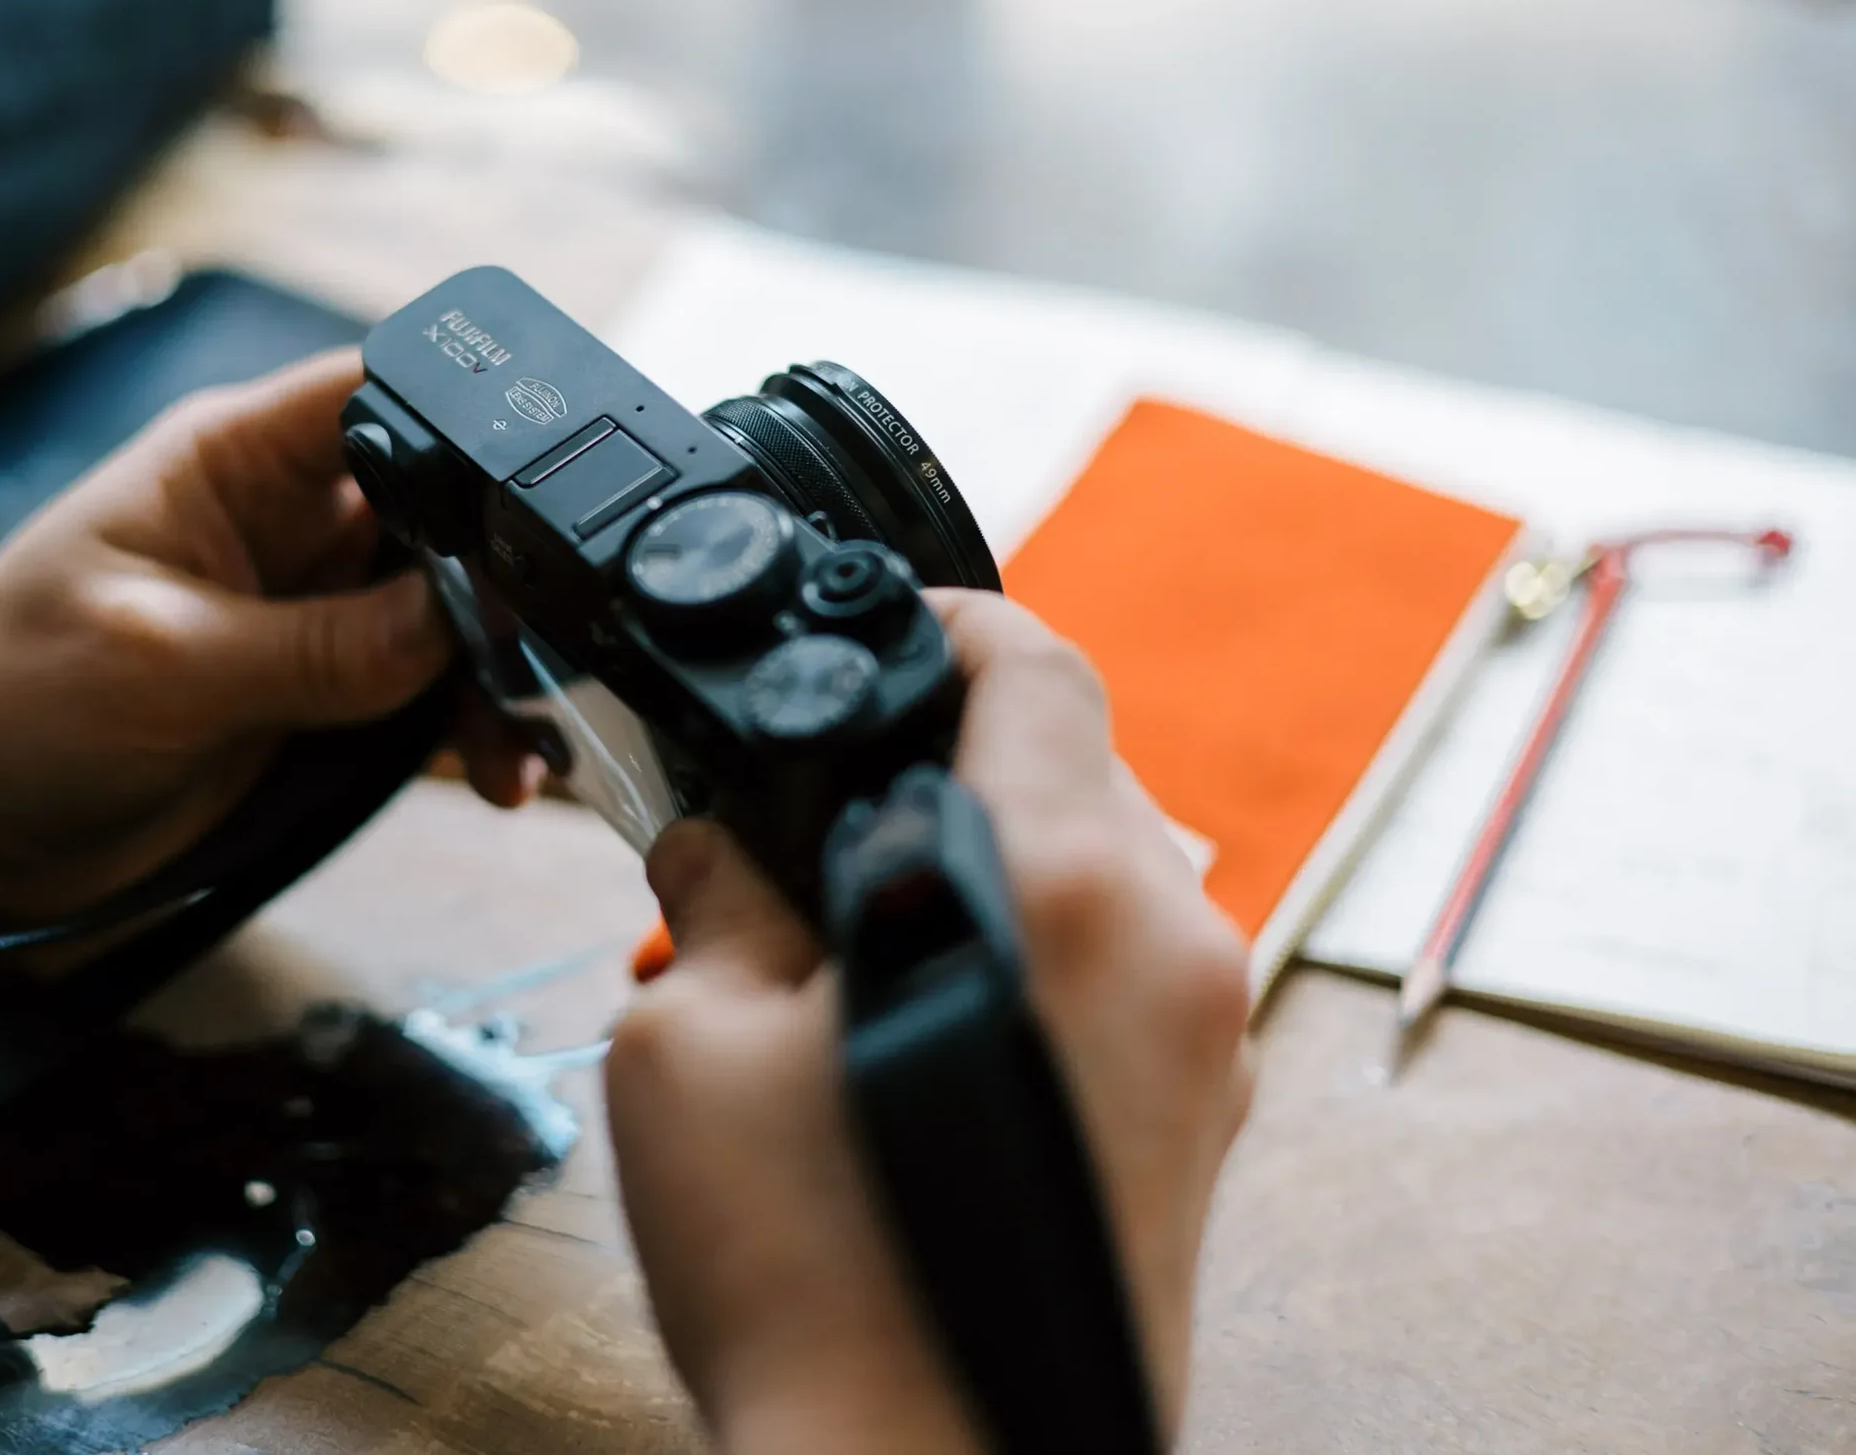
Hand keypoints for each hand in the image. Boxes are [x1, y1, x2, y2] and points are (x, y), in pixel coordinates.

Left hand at [0, 349, 538, 910]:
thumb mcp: (161, 665)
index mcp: (238, 461)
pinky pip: (428, 696)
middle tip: (549, 654)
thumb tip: (456, 622)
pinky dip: (476, 728)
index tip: (557, 490)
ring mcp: (310, 611)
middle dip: (510, 578)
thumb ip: (315, 646)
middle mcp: (289, 523)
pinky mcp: (319, 695)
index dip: (479, 422)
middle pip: (449, 512)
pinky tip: (505, 770)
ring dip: (503, 670)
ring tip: (523, 743)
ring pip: (454, 613)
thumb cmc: (2, 698)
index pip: (386, 393)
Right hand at [605, 589, 1253, 1454]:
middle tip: (818, 801)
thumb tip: (718, 838)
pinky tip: (917, 1014)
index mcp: (1057, 885)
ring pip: (1103, 865)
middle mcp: (1170, 943)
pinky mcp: (1201, 1120)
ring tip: (850, 927)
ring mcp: (1207, 1040)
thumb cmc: (821, 1284)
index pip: (1034, 661)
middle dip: (943, 751)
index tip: (863, 634)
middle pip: (1075, 759)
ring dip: (985, 854)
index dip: (937, 619)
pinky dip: (1029, 945)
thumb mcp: (696, 1048)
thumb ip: (717, 895)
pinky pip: (1122, 965)